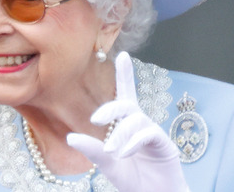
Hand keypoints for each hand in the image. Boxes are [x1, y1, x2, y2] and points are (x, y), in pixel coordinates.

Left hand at [67, 52, 188, 191]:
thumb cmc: (131, 179)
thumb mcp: (107, 163)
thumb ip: (92, 150)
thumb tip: (70, 136)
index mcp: (126, 124)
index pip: (124, 95)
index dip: (125, 75)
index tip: (124, 54)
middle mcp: (140, 123)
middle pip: (126, 104)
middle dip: (110, 109)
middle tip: (95, 120)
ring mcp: (153, 132)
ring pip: (134, 121)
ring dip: (120, 135)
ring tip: (112, 152)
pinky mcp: (164, 144)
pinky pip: (147, 134)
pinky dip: (132, 143)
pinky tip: (123, 153)